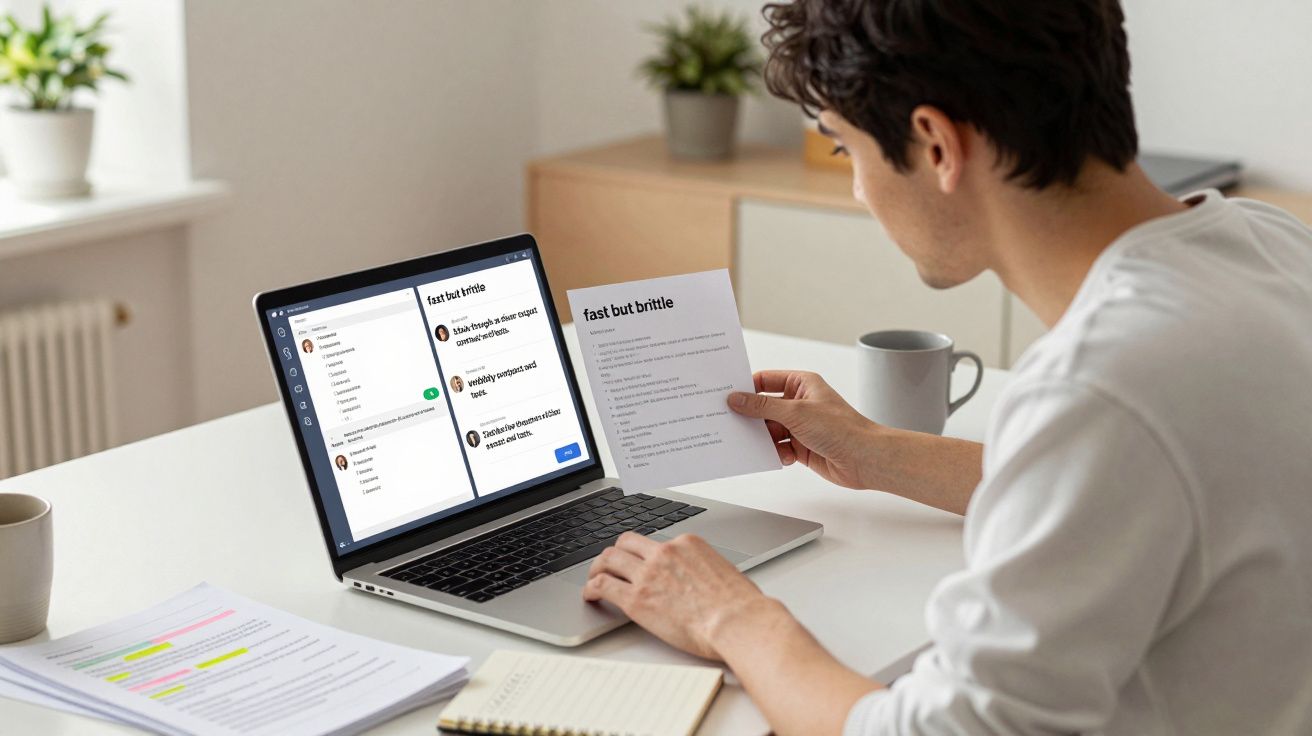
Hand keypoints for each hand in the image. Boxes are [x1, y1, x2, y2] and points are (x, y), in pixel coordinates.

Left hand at [582, 532, 769, 659]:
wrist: (736, 622)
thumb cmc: (739, 605)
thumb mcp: (723, 572)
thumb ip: (702, 570)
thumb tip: (698, 581)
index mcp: (687, 544)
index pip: (655, 542)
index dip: (644, 554)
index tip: (640, 563)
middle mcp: (664, 553)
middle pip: (626, 543)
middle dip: (615, 553)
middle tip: (609, 565)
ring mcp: (648, 574)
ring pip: (609, 559)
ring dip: (597, 568)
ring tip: (594, 578)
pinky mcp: (636, 598)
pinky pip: (602, 585)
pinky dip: (591, 588)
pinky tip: (590, 595)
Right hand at [728, 370, 880, 489]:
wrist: (864, 459)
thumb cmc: (841, 429)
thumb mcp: (795, 413)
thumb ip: (762, 407)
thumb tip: (737, 399)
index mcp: (802, 384)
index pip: (765, 380)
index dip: (746, 387)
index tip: (727, 396)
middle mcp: (800, 403)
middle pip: (763, 407)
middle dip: (751, 418)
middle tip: (732, 424)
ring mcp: (800, 426)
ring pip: (769, 430)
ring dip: (764, 439)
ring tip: (760, 445)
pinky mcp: (801, 447)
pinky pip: (778, 448)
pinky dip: (777, 454)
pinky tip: (785, 457)